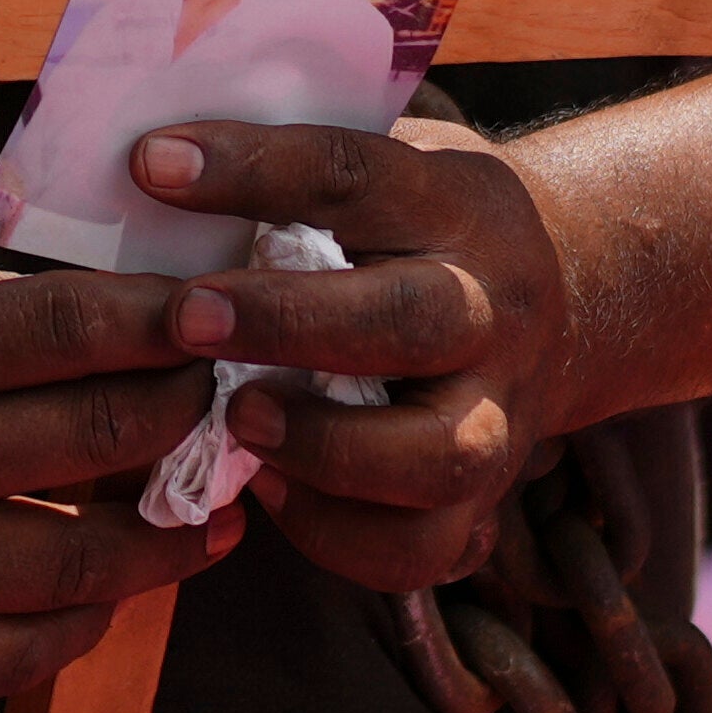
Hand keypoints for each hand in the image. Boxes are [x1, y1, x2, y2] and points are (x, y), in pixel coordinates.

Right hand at [0, 250, 248, 706]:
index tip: (230, 318)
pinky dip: (83, 622)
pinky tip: (113, 589)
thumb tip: (109, 319)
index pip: (66, 334)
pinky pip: (18, 656)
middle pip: (98, 444)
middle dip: (187, 420)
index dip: (164, 326)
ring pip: (81, 567)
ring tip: (216, 517)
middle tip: (231, 407)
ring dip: (169, 540)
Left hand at [132, 116, 570, 592]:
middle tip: (187, 318)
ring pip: (439, 455)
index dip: (253, 168)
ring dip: (325, 448)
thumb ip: (293, 177)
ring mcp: (500, 415)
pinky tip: (270, 492)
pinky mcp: (483, 502)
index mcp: (456, 204)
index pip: (354, 175)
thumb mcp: (385, 169)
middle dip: (291, 322)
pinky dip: (338, 534)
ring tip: (238, 420)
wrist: (566, 296)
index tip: (152, 164)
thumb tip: (144, 169)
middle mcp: (492, 311)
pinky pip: (420, 547)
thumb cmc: (419, 228)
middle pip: (412, 319)